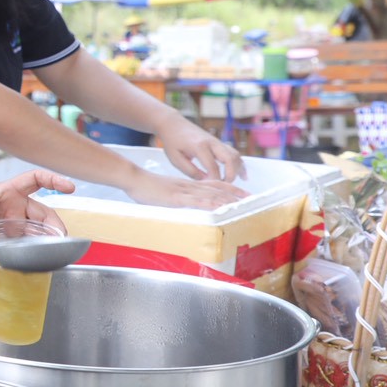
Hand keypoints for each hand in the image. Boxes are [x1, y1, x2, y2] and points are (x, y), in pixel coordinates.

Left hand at [0, 170, 73, 258]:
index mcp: (5, 191)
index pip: (34, 180)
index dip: (53, 180)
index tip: (70, 187)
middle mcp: (13, 204)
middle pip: (41, 212)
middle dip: (54, 225)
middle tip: (61, 241)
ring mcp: (12, 219)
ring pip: (36, 229)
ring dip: (45, 241)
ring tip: (53, 254)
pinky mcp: (8, 234)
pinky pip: (24, 241)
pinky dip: (31, 250)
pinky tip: (36, 261)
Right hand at [124, 171, 247, 210]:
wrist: (134, 178)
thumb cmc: (147, 186)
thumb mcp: (167, 190)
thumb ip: (179, 195)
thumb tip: (188, 202)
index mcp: (189, 184)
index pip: (215, 184)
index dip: (231, 189)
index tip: (244, 194)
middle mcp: (190, 186)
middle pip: (217, 189)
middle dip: (235, 195)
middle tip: (251, 200)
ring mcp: (184, 191)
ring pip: (210, 195)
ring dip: (227, 200)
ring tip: (241, 205)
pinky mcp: (175, 198)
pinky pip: (195, 201)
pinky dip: (209, 204)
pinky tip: (218, 208)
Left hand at [152, 117, 244, 181]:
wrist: (174, 125)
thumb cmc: (173, 142)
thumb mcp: (176, 159)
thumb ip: (191, 171)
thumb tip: (206, 181)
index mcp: (199, 146)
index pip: (212, 166)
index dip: (215, 180)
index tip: (212, 189)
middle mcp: (212, 143)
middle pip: (230, 159)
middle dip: (230, 175)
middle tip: (225, 187)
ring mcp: (217, 142)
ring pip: (235, 155)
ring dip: (237, 170)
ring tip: (233, 183)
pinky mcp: (219, 143)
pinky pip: (234, 153)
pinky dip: (239, 164)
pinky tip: (242, 175)